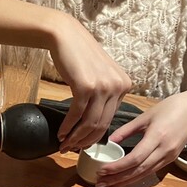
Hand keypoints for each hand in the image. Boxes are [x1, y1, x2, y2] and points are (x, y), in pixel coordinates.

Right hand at [51, 14, 131, 151]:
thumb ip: (105, 95)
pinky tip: (61, 133)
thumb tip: (96, 123)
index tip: (82, 143)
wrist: (66, 36)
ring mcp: (103, 87)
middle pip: (102, 124)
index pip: (111, 119)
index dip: (95, 136)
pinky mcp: (86, 87)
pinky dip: (67, 127)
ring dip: (75, 137)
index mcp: (125, 85)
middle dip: (85, 141)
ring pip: (90, 123)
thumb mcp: (101, 75)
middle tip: (72, 149)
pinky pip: (77, 115)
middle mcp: (118, 86)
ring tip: (64, 144)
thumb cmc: (80, 56)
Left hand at [95, 90, 186, 186]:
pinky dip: (136, 177)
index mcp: (157, 137)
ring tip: (108, 186)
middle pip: (138, 170)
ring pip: (144, 174)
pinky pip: (151, 172)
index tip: (102, 171)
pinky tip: (124, 180)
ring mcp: (168, 156)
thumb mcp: (146, 116)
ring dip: (125, 182)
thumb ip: (126, 129)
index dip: (117, 167)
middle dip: (117, 179)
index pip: (134, 159)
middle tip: (99, 184)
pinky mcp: (170, 159)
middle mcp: (164, 150)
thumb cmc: (171, 107)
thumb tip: (109, 141)